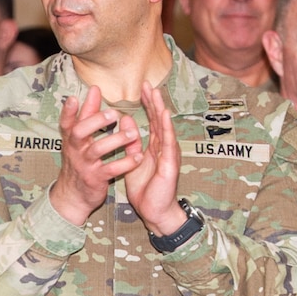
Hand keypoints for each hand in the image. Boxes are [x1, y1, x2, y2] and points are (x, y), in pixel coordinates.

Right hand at [47, 86, 144, 225]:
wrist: (73, 195)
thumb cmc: (80, 161)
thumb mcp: (79, 139)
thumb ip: (87, 114)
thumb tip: (94, 89)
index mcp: (71, 138)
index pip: (66, 122)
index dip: (68, 111)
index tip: (73, 98)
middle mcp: (75, 150)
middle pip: (80, 132)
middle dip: (96, 121)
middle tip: (114, 113)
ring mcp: (84, 165)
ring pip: (97, 150)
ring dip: (116, 141)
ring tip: (133, 135)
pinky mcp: (95, 179)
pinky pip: (111, 170)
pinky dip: (125, 163)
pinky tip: (138, 157)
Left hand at [122, 81, 183, 234]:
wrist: (155, 212)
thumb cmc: (146, 189)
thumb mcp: (133, 162)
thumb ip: (131, 143)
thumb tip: (127, 121)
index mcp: (155, 147)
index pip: (152, 121)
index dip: (148, 104)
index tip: (142, 87)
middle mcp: (164, 147)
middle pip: (159, 120)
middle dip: (154, 101)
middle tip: (148, 83)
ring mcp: (168, 155)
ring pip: (164, 127)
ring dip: (160, 109)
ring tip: (156, 93)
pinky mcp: (169, 164)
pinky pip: (167, 144)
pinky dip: (166, 128)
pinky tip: (164, 115)